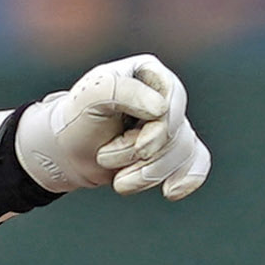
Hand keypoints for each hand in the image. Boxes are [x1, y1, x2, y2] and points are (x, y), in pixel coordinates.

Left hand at [14, 55, 209, 198]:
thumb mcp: (91, 97)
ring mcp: (171, 123)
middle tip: (106, 157)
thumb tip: (160, 110)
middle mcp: (164, 94)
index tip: (140, 146)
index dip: (161, 127)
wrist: (67, 152)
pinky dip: (187, 178)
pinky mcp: (173, 149)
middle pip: (176, 130)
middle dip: (141, 153)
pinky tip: (171, 192)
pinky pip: (197, 161)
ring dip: (147, 173)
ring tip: (118, 181)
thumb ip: (125, 92)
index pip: (173, 96)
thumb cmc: (78, 120)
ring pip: (182, 152)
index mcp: (148, 72)